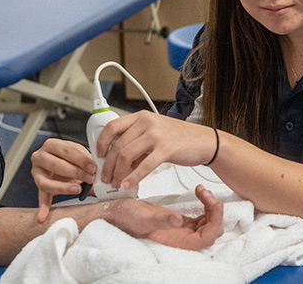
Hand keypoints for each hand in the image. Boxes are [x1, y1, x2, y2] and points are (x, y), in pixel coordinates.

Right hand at [31, 138, 96, 222]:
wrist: (60, 161)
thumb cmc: (69, 157)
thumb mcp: (77, 153)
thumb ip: (84, 159)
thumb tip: (96, 168)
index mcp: (51, 144)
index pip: (66, 150)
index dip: (81, 159)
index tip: (93, 167)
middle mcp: (40, 157)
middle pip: (56, 165)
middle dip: (75, 172)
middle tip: (90, 178)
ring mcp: (36, 172)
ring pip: (47, 182)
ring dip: (64, 188)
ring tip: (77, 190)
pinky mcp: (38, 185)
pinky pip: (41, 197)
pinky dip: (42, 208)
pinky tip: (42, 217)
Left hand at [96, 111, 216, 190]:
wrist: (203, 141)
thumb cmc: (179, 138)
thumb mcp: (154, 133)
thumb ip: (137, 142)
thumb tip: (120, 160)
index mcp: (142, 117)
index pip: (113, 126)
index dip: (102, 142)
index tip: (100, 156)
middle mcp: (147, 122)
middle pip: (118, 144)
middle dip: (108, 164)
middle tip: (106, 177)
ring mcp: (156, 134)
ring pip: (126, 155)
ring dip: (118, 172)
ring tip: (115, 183)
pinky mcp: (166, 148)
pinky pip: (143, 165)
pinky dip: (132, 177)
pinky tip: (127, 184)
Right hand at [107, 185, 222, 250]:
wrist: (115, 212)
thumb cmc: (126, 218)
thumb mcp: (144, 217)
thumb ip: (162, 220)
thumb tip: (179, 221)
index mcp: (177, 241)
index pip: (207, 238)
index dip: (216, 222)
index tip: (217, 204)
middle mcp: (182, 238)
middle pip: (211, 230)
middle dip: (214, 212)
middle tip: (206, 193)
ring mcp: (182, 229)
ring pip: (207, 222)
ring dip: (210, 206)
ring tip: (202, 189)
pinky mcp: (178, 220)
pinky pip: (199, 216)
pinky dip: (203, 203)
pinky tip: (197, 191)